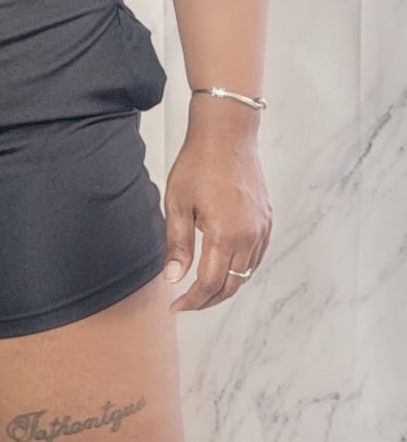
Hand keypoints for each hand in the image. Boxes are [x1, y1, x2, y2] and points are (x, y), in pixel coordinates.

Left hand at [161, 110, 272, 311]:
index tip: (176, 306)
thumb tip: (173, 278)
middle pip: (231, 285)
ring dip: (225, 286)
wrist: (227, 135)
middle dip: (208, 300)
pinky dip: (240, 270)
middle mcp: (249, 236)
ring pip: (246, 273)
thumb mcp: (177, 204)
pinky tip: (223, 268)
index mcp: (225, 234)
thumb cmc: (199, 164)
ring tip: (202, 289)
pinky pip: (256, 257)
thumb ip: (177, 245)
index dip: (192, 300)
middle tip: (186, 303)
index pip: (209, 284)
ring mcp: (261, 229)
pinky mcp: (267, 220)